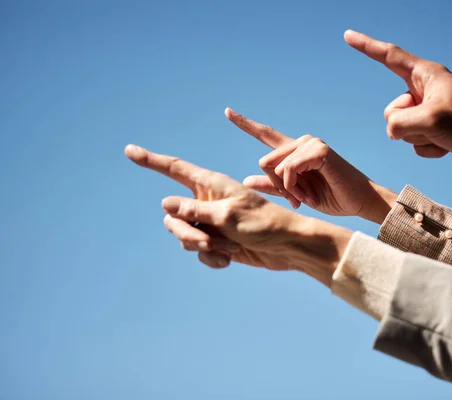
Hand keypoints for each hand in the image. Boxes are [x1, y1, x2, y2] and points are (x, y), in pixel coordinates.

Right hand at [124, 144, 351, 285]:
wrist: (287, 247)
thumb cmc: (264, 224)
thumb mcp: (228, 215)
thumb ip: (195, 210)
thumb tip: (165, 204)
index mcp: (210, 184)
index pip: (173, 169)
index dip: (150, 160)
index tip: (129, 151)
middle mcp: (206, 201)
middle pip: (171, 214)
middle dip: (185, 231)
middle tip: (208, 240)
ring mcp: (210, 222)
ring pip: (182, 235)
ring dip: (201, 246)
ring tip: (226, 247)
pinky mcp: (217, 241)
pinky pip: (198, 251)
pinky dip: (211, 258)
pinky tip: (229, 259)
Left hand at [225, 108, 396, 223]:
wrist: (358, 201)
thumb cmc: (331, 197)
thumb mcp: (296, 194)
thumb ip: (273, 186)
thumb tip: (246, 180)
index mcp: (294, 152)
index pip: (265, 134)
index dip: (245, 123)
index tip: (227, 111)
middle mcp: (301, 142)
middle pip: (264, 162)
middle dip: (277, 186)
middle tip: (297, 199)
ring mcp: (310, 143)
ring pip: (273, 166)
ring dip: (287, 189)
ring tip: (307, 197)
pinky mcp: (319, 150)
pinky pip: (288, 169)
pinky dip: (294, 187)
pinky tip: (307, 194)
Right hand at [344, 30, 451, 166]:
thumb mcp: (432, 120)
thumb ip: (401, 123)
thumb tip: (393, 130)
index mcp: (425, 75)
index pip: (389, 57)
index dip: (366, 46)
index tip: (348, 36)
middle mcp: (423, 91)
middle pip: (392, 111)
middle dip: (406, 125)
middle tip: (432, 125)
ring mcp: (427, 112)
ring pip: (401, 130)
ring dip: (420, 139)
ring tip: (445, 135)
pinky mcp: (433, 129)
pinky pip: (414, 143)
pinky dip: (428, 148)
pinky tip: (448, 145)